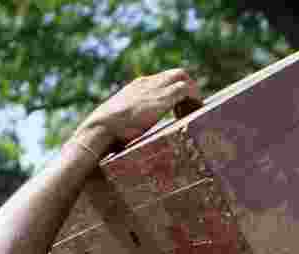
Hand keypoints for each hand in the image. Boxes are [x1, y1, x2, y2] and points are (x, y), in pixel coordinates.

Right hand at [74, 69, 200, 152]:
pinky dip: (193, 98)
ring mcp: (154, 88)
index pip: (162, 79)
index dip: (174, 90)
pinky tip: (194, 112)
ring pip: (183, 76)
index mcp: (137, 86)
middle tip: (191, 107)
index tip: (179, 107)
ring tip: (195, 110)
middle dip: (188, 87)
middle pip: (175, 73)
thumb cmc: (107, 131)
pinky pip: (186, 89)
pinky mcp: (162, 98)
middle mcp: (147, 83)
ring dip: (192, 92)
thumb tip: (128, 135)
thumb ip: (129, 120)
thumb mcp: (120, 120)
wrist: (102, 127)